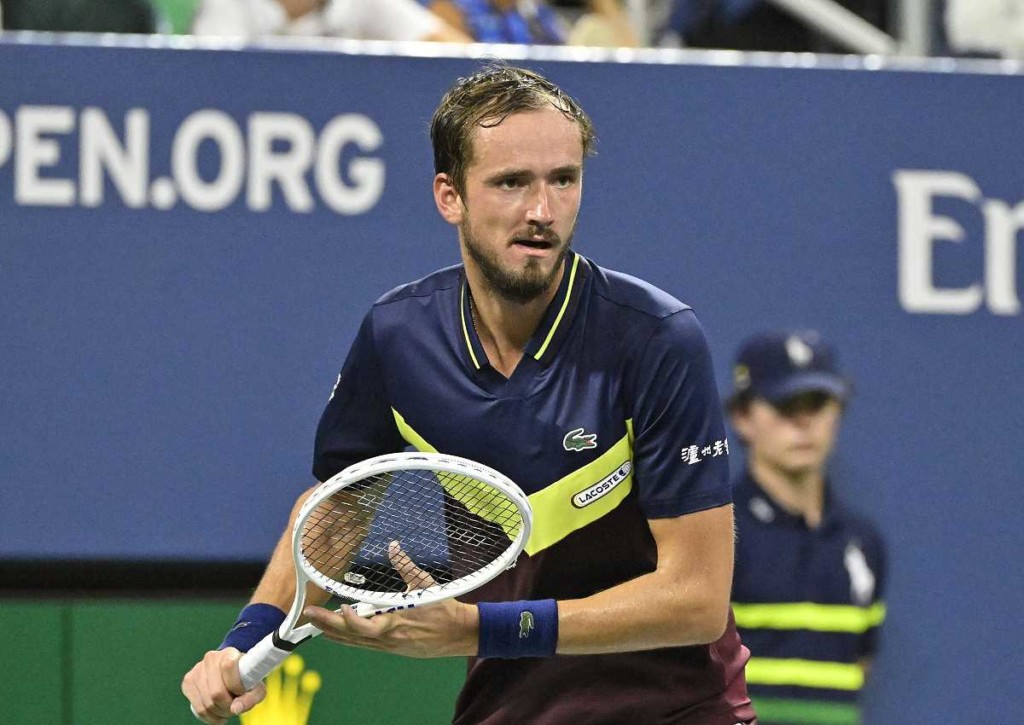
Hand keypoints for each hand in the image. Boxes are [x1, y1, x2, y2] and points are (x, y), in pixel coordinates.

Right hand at [181, 647, 266, 723]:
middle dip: (228, 706)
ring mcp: (197, 669)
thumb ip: (252, 697)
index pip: (229, 667)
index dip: (236, 686)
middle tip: (234, 708)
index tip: (241, 693)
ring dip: (219, 713)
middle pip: (216, 692)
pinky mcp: (188, 681)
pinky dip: (209, 716)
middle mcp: (211, 658)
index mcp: (229, 653)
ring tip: (227, 710)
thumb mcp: (256, 687)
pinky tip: (217, 712)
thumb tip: (235, 709)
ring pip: (206, 704)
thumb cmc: (245, 680)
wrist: (230, 671)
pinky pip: (197, 708)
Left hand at [303, 541, 478, 657]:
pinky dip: (347, 638)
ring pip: (354, 642)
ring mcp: (389, 645)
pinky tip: (334, 634)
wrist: (459, 633)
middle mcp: (390, 636)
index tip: (342, 607)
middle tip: (309, 615)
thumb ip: (406, 565)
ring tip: (313, 624)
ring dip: (333, 632)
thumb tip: (393, 546)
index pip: (368, 626)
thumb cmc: (443, 607)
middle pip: (353, 635)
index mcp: (397, 619)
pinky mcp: (391, 648)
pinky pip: (363, 644)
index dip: (351, 620)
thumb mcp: (425, 583)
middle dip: (328, 625)